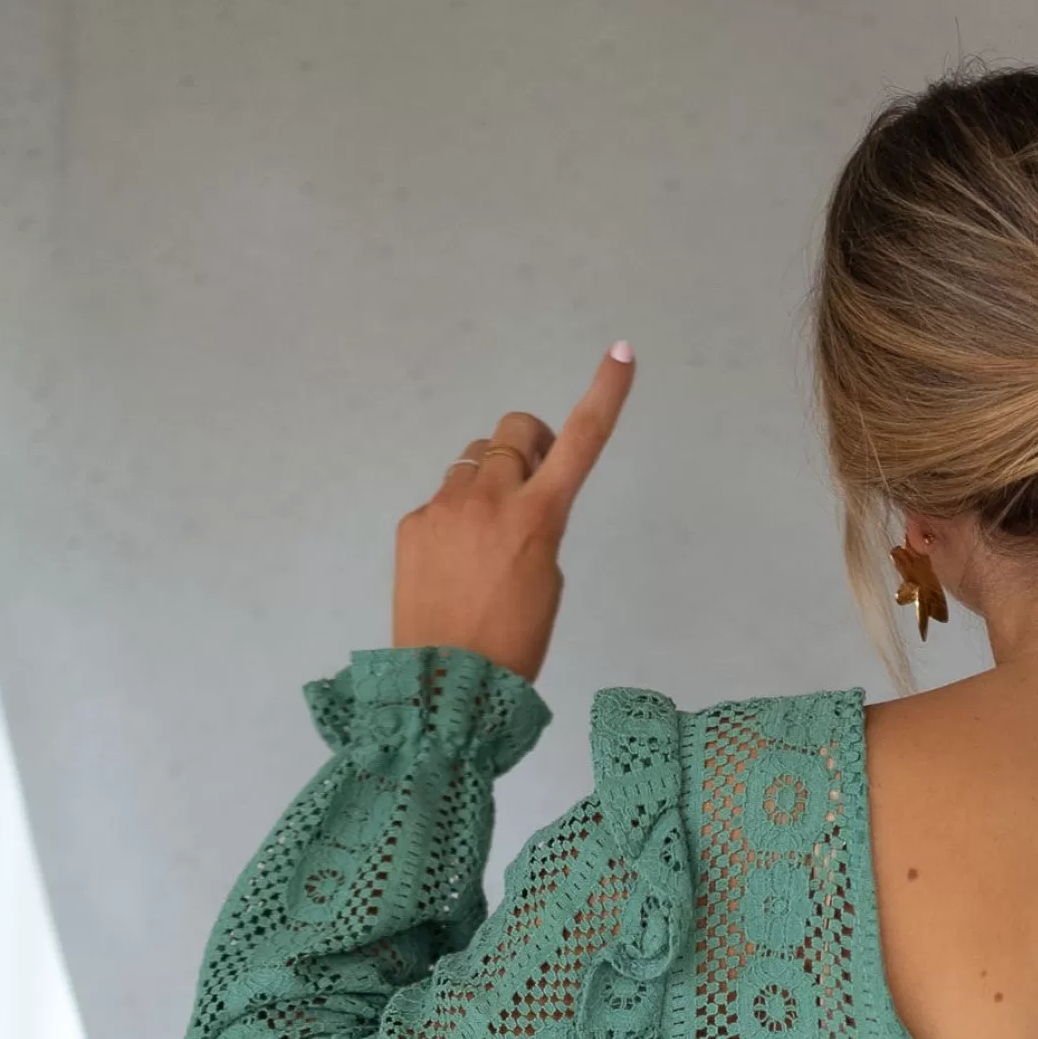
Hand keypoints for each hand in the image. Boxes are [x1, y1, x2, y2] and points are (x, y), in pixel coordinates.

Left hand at [391, 343, 635, 684]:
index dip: (605, 394)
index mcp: (538, 517)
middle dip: (527, 445)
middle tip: (531, 484)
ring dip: (488, 481)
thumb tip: (518, 502)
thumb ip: (540, 526)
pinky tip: (455, 565)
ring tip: (487, 537)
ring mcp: (445, 507)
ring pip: (474, 462)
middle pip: (513, 431)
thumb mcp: (548, 581)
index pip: (581, 441)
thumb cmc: (515, 645)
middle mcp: (489, 498)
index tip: (623, 352)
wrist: (446, 685)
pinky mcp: (414, 523)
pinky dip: (455, 519)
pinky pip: (442, 501)